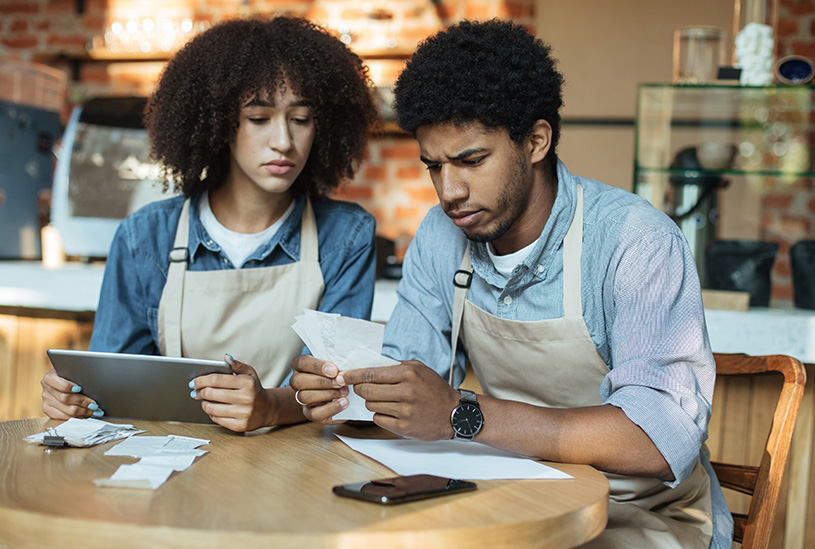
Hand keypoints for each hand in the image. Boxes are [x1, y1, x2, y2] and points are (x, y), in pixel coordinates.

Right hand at [41, 367, 101, 418]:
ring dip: (82, 412)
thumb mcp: (72, 371)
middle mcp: (46, 389)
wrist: (61, 378)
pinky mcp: (48, 409)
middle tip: (95, 404)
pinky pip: (63, 417)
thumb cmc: (71, 374)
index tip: (80, 388)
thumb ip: (78, 375)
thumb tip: (93, 383)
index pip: (61, 385)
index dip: (70, 387)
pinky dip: (76, 417)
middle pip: (65, 399)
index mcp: (50, 377)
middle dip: (83, 402)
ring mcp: (46, 400)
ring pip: (66, 410)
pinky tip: (85, 415)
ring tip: (93, 411)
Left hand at [190, 354, 274, 431]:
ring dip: (204, 404)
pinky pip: (217, 419)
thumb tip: (226, 357)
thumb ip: (237, 365)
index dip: (201, 380)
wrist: (268, 409)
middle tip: (196, 391)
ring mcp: (243, 413)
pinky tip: (213, 409)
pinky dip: (211, 414)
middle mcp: (246, 398)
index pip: (217, 380)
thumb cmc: (255, 389)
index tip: (194, 382)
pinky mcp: (240, 425)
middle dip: (200, 392)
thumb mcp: (250, 373)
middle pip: (211, 394)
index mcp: (247, 383)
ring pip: (212, 409)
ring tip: (205, 400)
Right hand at [289, 354, 349, 423]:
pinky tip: (343, 402)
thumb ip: (334, 364)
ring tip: (344, 392)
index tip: (334, 370)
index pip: (301, 362)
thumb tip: (343, 366)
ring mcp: (301, 398)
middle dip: (322, 382)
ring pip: (305, 397)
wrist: (336, 395)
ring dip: (328, 394)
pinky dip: (331, 408)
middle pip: (299, 381)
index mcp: (300, 366)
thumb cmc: (334, 375)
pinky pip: (315, 413)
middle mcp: (297, 381)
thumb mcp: (333, 365)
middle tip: (340, 382)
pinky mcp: (309, 413)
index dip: (317, 366)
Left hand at [342, 360, 459, 440]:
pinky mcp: (404, 427)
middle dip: (359, 389)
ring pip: (371, 405)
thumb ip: (396, 366)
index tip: (342, 376)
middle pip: (367, 390)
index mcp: (408, 374)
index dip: (353, 375)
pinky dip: (380, 415)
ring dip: (372, 402)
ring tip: (383, 399)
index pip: (371, 373)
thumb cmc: (435, 389)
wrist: (455, 413)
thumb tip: (370, 365)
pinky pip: (378, 419)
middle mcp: (406, 392)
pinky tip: (390, 411)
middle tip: (361, 388)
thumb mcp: (419, 368)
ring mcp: (404, 411)